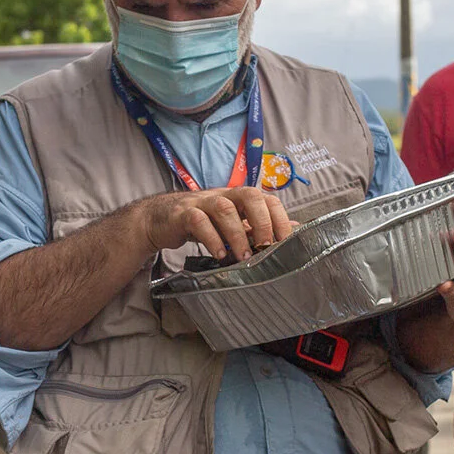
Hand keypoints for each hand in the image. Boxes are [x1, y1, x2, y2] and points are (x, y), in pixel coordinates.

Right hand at [137, 187, 293, 262]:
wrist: (159, 220)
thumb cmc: (200, 222)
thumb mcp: (232, 223)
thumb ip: (257, 226)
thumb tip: (293, 229)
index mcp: (238, 198)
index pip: (266, 199)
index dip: (279, 218)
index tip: (285, 242)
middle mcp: (223, 195)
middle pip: (249, 195)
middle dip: (262, 221)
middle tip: (265, 246)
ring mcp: (202, 202)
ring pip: (224, 208)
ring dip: (237, 234)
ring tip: (243, 257)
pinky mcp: (183, 213)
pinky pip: (199, 221)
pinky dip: (211, 239)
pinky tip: (219, 254)